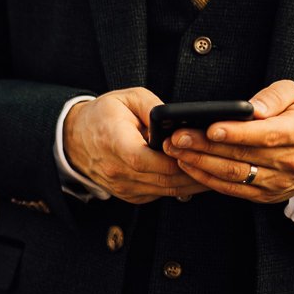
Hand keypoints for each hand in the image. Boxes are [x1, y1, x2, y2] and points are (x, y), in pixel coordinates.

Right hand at [65, 88, 204, 203]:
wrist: (74, 139)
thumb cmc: (102, 115)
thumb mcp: (126, 98)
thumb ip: (154, 107)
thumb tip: (180, 119)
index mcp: (114, 143)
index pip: (149, 160)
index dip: (177, 158)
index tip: (199, 149)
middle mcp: (117, 170)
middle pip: (164, 179)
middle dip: (194, 173)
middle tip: (220, 163)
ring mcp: (122, 186)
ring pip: (166, 190)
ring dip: (192, 183)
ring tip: (215, 171)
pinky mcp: (129, 194)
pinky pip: (159, 193)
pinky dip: (178, 187)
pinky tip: (195, 177)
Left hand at [165, 79, 293, 204]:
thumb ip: (275, 96)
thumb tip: (252, 108)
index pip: (265, 134)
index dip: (236, 133)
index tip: (210, 128)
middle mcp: (292, 161)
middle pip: (242, 156)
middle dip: (205, 146)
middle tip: (177, 137)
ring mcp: (279, 182)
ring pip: (233, 174)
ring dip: (200, 163)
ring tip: (176, 150)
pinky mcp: (266, 195)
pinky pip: (232, 189)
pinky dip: (207, 178)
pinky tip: (188, 165)